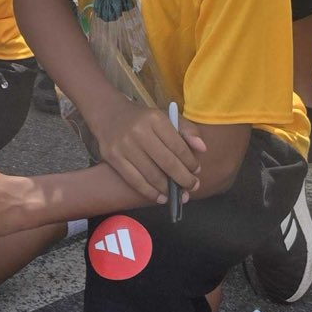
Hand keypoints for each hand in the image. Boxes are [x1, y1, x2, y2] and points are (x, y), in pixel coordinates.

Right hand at [86, 99, 204, 205]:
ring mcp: (124, 145)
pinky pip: (135, 181)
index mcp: (155, 118)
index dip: (190, 162)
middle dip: (183, 179)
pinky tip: (161, 198)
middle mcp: (139, 131)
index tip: (197, 171)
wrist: (108, 113)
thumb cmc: (142, 119)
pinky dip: (150, 193)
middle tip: (193, 187)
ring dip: (168, 189)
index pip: (178, 146)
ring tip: (179, 195)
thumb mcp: (164, 117)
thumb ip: (186, 130)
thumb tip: (203, 148)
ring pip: (152, 175)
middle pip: (167, 162)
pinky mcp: (113, 158)